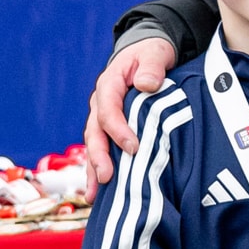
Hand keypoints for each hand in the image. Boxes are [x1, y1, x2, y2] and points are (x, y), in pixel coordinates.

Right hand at [84, 38, 176, 199]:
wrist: (146, 55)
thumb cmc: (151, 54)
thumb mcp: (155, 53)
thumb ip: (152, 67)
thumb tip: (146, 85)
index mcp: (110, 84)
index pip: (108, 110)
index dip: (118, 130)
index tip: (134, 147)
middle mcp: (101, 103)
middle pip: (95, 132)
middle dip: (99, 156)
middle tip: (106, 177)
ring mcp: (102, 117)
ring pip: (94, 145)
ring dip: (93, 169)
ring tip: (94, 195)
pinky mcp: (109, 128)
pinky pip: (101, 150)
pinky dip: (98, 169)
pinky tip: (97, 193)